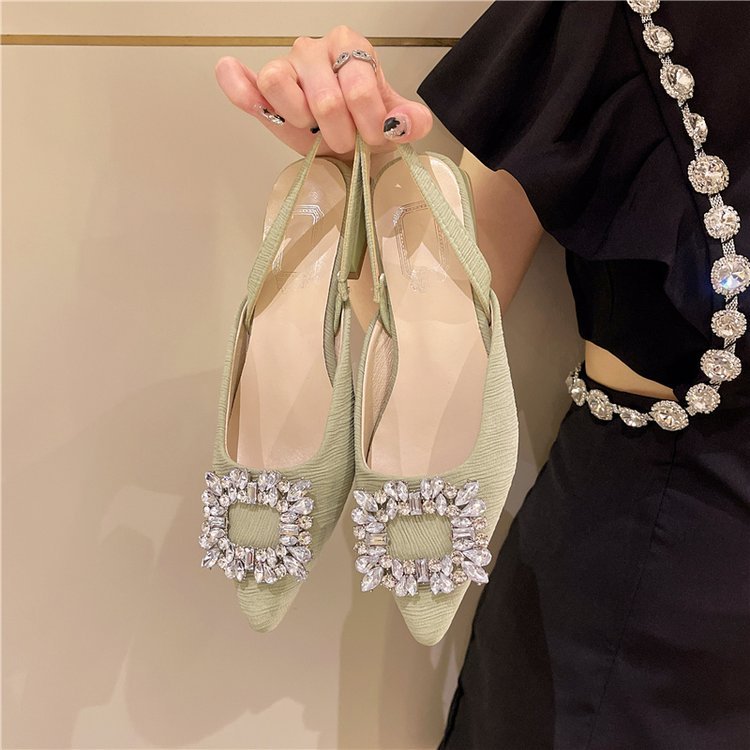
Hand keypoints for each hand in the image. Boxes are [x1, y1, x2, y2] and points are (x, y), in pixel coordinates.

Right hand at [214, 25, 433, 159]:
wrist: (349, 140)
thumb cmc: (367, 124)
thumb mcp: (396, 122)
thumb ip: (410, 121)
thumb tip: (406, 123)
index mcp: (350, 46)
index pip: (356, 85)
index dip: (368, 120)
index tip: (374, 137)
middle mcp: (314, 49)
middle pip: (322, 97)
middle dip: (339, 132)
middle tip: (346, 142)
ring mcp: (285, 67)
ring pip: (278, 84)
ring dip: (300, 120)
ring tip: (314, 130)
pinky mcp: (262, 90)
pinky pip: (245, 83)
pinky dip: (239, 87)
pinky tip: (242, 91)